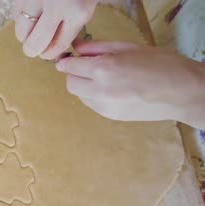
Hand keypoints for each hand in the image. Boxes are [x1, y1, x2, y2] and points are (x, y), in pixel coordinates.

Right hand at [12, 0, 98, 58]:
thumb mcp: (86, 6)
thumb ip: (70, 27)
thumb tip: (49, 50)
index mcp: (78, 12)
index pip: (56, 47)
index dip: (50, 54)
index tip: (48, 52)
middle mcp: (57, 5)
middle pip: (34, 44)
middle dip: (33, 50)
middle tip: (35, 45)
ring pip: (21, 32)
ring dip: (25, 34)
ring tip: (34, 26)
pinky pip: (16, 14)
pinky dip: (21, 18)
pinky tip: (31, 11)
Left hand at [56, 41, 204, 128]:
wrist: (181, 92)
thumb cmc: (159, 64)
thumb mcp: (127, 47)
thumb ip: (97, 47)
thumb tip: (76, 48)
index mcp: (104, 68)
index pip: (70, 66)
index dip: (66, 61)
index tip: (68, 59)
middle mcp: (100, 90)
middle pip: (70, 83)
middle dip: (74, 74)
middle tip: (87, 67)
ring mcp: (104, 106)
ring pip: (79, 95)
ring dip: (84, 85)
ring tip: (106, 78)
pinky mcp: (109, 116)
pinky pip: (91, 104)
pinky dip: (94, 96)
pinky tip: (113, 89)